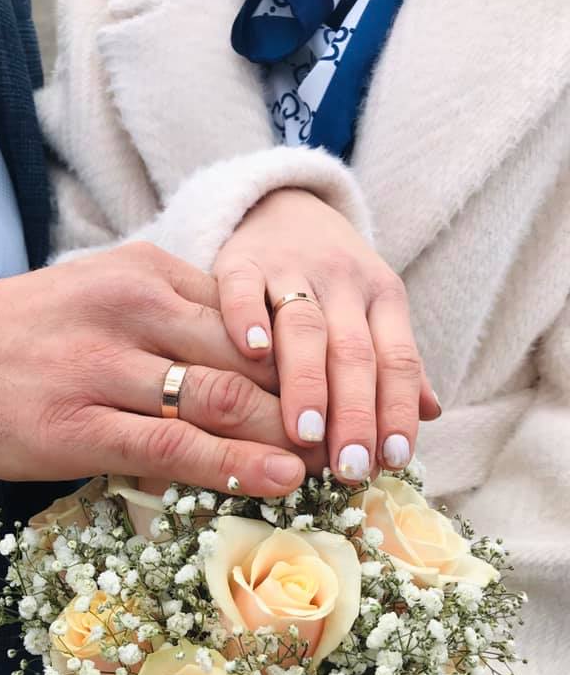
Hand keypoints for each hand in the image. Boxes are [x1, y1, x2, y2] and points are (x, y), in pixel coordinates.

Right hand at [0, 243, 316, 495]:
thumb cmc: (25, 336)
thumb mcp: (101, 299)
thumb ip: (171, 325)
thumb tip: (241, 374)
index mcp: (144, 272)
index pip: (247, 314)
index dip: (302, 358)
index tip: (342, 391)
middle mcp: (130, 309)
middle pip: (246, 356)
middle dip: (308, 400)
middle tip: (354, 436)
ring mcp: (103, 367)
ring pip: (219, 400)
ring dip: (286, 436)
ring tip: (332, 465)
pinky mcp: (77, 425)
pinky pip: (172, 445)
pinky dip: (232, 464)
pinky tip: (277, 480)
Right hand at [214, 188, 440, 482]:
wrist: (282, 208)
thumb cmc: (330, 280)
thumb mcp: (373, 311)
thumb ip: (396, 362)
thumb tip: (433, 414)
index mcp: (383, 296)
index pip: (398, 358)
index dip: (397, 409)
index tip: (393, 460)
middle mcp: (344, 282)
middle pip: (354, 351)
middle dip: (354, 412)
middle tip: (348, 466)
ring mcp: (291, 268)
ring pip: (305, 327)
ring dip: (307, 382)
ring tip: (305, 434)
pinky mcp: (242, 261)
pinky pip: (244, 288)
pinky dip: (247, 318)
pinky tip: (252, 354)